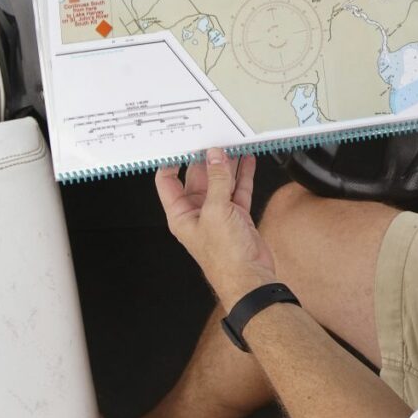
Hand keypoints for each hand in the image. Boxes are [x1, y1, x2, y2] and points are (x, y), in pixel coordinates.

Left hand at [155, 150, 276, 302]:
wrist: (249, 276)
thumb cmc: (225, 256)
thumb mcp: (216, 211)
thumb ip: (217, 180)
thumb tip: (215, 157)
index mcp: (181, 214)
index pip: (168, 181)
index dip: (172, 162)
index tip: (181, 144)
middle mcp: (198, 213)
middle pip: (198, 178)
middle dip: (207, 159)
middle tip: (215, 141)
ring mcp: (218, 213)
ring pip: (220, 182)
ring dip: (227, 165)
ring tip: (233, 146)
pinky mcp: (237, 215)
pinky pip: (238, 190)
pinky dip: (243, 175)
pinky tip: (246, 161)